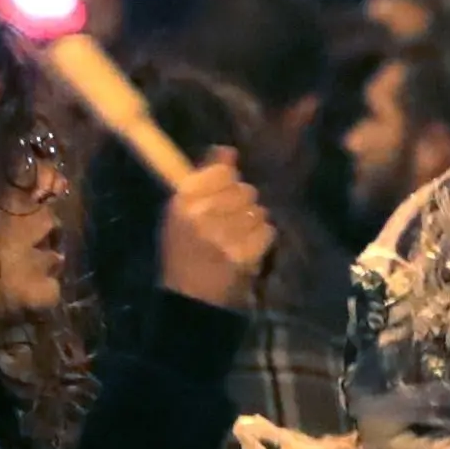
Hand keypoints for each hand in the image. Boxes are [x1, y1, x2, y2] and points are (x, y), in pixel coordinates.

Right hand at [157, 156, 277, 314]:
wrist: (189, 298)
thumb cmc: (184, 251)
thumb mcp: (182, 212)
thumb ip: (204, 178)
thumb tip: (228, 150)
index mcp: (182, 202)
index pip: (222, 172)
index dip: (228, 180)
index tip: (224, 192)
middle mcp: (201, 216)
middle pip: (244, 190)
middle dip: (242, 203)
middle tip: (231, 220)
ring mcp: (223, 237)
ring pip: (258, 210)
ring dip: (253, 222)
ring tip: (238, 236)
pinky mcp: (242, 255)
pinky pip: (267, 231)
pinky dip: (261, 239)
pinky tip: (248, 248)